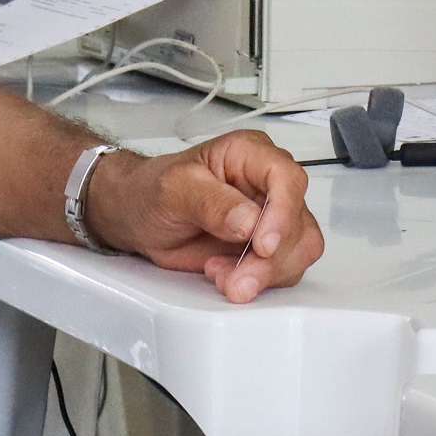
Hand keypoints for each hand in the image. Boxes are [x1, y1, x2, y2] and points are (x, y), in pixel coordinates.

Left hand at [86, 129, 323, 301]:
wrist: (137, 216)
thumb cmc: (152, 191)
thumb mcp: (173, 189)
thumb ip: (211, 202)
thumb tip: (249, 220)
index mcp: (249, 154)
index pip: (287, 178)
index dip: (282, 213)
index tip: (262, 244)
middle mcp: (266, 183)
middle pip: (297, 221)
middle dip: (269, 258)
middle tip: (236, 278)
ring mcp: (270, 216)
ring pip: (298, 249)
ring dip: (266, 273)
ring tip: (224, 277)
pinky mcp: (265, 246)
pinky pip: (283, 268)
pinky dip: (259, 281)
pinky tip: (227, 276)